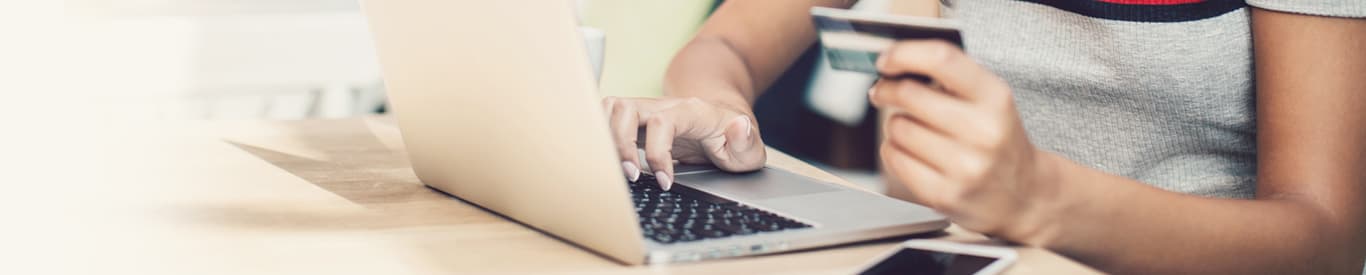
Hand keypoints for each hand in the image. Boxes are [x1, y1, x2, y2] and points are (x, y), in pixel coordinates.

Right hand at [600, 96, 765, 190]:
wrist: (722, 119)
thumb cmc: (732, 137)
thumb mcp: (750, 147)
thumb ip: (747, 140)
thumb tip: (739, 126)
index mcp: (692, 112)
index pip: (663, 123)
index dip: (657, 153)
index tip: (666, 182)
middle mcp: (663, 106)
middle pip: (626, 108)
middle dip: (620, 144)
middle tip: (631, 176)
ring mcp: (646, 111)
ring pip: (610, 108)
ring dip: (605, 138)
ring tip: (614, 168)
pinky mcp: (634, 121)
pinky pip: (606, 117)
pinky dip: (599, 135)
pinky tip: (607, 159)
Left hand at [869, 40, 1059, 243]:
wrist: (1023, 194)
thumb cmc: (997, 139)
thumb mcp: (990, 100)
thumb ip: (951, 76)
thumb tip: (895, 61)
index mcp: (995, 98)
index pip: (942, 60)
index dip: (905, 54)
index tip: (886, 59)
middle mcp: (983, 131)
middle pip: (909, 94)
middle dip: (887, 89)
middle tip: (883, 91)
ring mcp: (964, 167)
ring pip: (897, 127)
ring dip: (895, 124)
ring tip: (911, 128)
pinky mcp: (944, 194)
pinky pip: (894, 158)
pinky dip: (893, 150)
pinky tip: (909, 150)